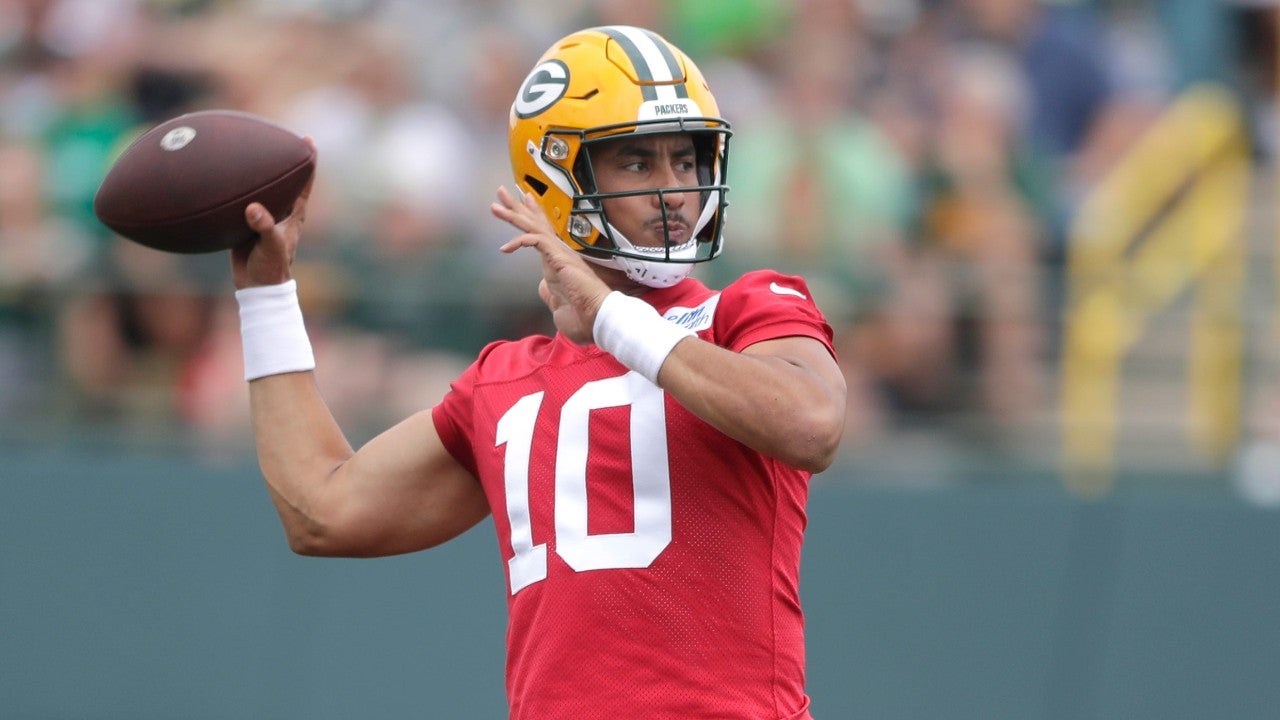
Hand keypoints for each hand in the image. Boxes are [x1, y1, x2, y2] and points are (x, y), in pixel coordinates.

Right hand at [231, 137, 316, 288]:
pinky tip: (218, 178)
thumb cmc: (272, 267)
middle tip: (274, 134)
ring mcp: (263, 216)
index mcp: (293, 213)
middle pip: (283, 178)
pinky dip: (233, 190)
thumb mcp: (271, 245)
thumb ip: (264, 226)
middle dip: (280, 158)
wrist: (257, 287)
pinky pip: (240, 201)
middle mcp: (280, 210)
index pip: (304, 182)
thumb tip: (253, 209)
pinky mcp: (245, 223)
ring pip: (260, 188)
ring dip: (255, 171)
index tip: (307, 139)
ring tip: (245, 149)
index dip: (308, 160)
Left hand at [491, 186, 610, 343]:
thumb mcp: (559, 306)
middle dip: (517, 208)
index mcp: (559, 262)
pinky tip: (505, 248)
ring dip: (514, 215)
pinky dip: (519, 240)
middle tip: (502, 193)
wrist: (598, 317)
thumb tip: (543, 287)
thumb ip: (550, 294)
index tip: (522, 202)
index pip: (543, 234)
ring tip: (496, 206)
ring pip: (534, 227)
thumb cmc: (584, 316)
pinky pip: (535, 240)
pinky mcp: (559, 257)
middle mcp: (560, 253)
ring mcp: (560, 253)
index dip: (532, 217)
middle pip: (536, 223)